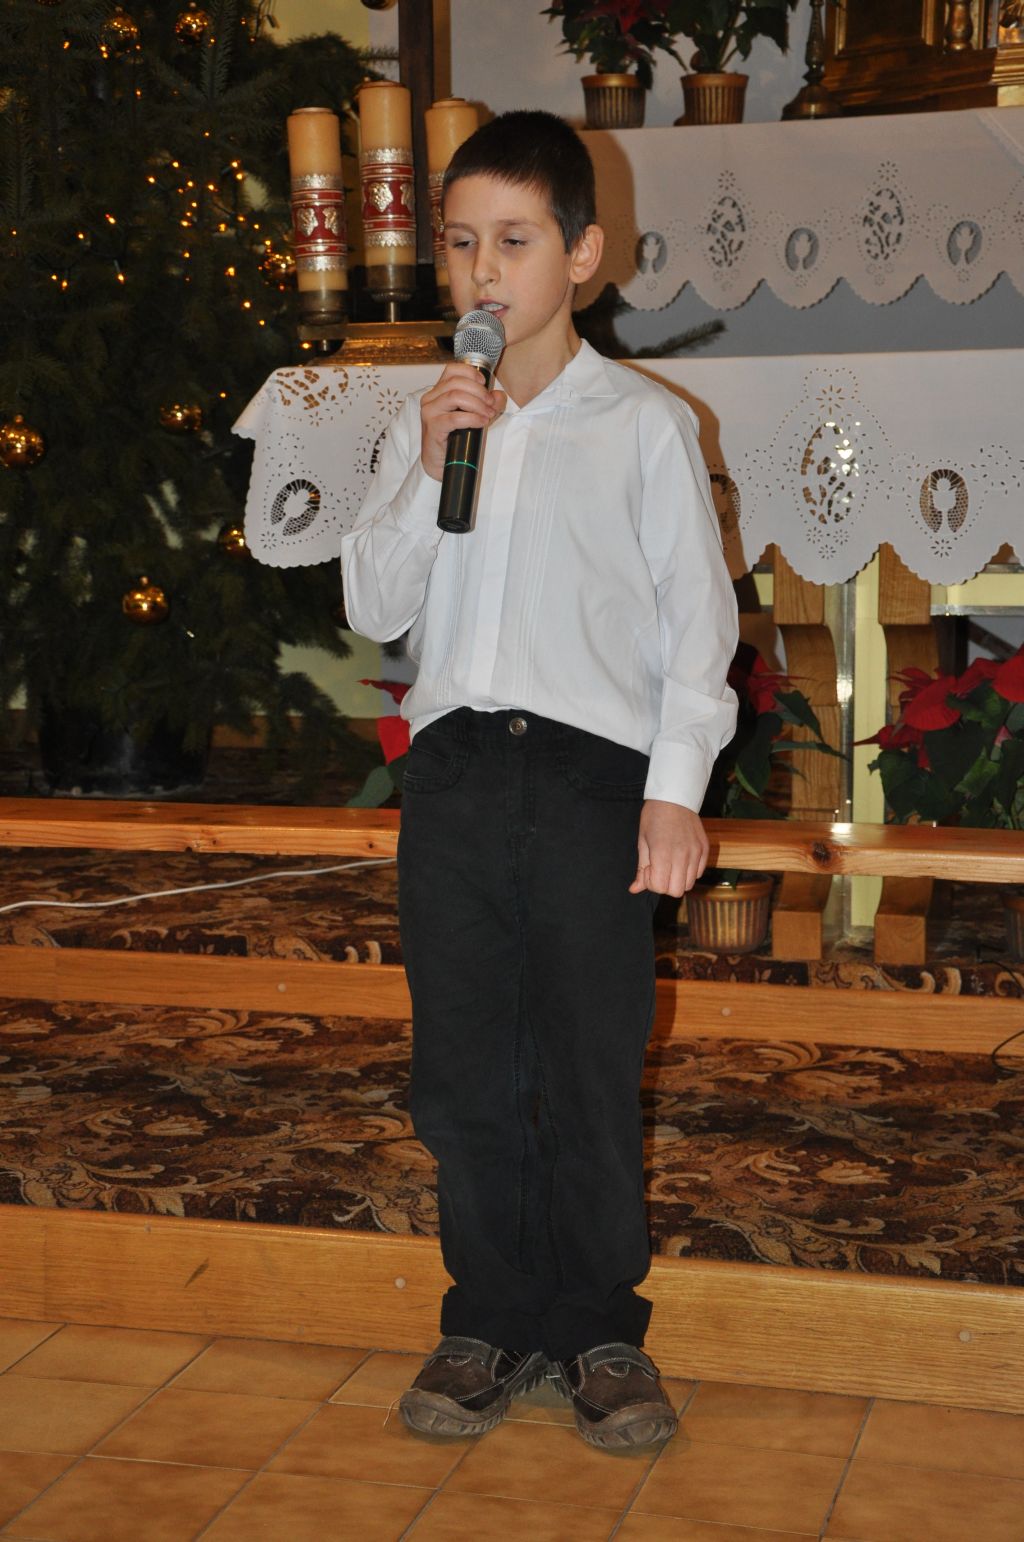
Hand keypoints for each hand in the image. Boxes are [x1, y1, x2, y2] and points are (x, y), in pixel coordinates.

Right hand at [420, 362, 505, 481]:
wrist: (441, 464)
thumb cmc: (455, 438)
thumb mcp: (475, 415)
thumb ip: (487, 403)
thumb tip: (498, 396)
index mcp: (439, 391)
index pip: (452, 370)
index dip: (470, 372)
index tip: (484, 383)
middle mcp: (431, 399)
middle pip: (456, 382)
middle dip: (479, 392)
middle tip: (491, 405)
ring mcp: (430, 412)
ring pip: (455, 396)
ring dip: (477, 404)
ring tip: (488, 415)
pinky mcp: (433, 427)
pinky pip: (454, 418)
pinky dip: (472, 418)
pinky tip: (481, 422)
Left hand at [629, 799, 708, 896]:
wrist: (674, 797)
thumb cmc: (654, 817)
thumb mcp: (642, 841)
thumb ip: (641, 868)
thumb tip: (635, 889)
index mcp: (662, 853)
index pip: (660, 887)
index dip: (651, 883)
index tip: (648, 870)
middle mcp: (682, 855)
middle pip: (676, 891)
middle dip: (665, 885)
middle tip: (659, 870)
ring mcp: (696, 852)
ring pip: (690, 884)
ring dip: (678, 880)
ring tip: (670, 864)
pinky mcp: (705, 849)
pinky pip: (699, 873)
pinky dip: (689, 872)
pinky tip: (681, 859)